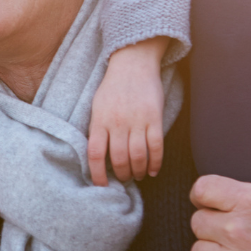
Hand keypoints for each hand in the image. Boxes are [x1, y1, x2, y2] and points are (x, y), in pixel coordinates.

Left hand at [87, 37, 167, 185]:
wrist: (132, 64)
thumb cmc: (112, 87)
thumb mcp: (96, 106)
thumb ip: (97, 128)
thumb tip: (96, 155)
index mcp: (99, 120)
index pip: (94, 153)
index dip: (97, 173)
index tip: (101, 185)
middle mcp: (117, 122)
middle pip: (118, 158)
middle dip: (122, 174)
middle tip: (124, 179)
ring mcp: (136, 120)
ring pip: (138, 156)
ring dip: (138, 171)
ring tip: (138, 176)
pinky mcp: (154, 118)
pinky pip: (156, 147)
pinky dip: (155, 163)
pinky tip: (153, 170)